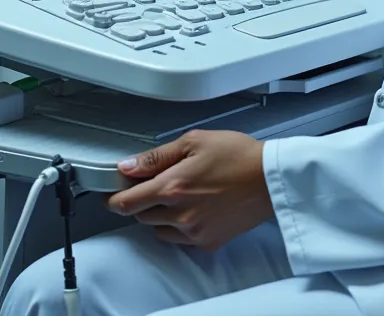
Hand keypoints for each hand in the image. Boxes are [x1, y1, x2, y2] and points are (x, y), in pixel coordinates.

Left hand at [107, 130, 272, 249]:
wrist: (269, 177)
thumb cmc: (237, 154)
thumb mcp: (195, 141)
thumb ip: (157, 156)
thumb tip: (127, 166)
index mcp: (173, 186)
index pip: (127, 202)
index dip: (114, 197)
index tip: (114, 191)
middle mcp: (180, 214)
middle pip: (141, 215)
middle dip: (141, 200)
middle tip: (155, 183)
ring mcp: (193, 231)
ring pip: (158, 229)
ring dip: (159, 214)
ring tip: (178, 194)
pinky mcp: (207, 242)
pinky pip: (179, 239)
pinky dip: (178, 226)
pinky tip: (193, 207)